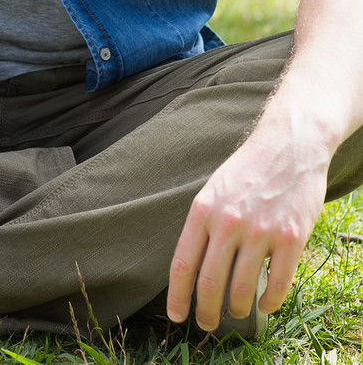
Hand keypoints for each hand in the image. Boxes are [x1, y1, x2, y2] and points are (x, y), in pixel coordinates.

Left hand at [166, 131, 328, 329]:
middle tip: (207, 324)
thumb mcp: (214, 190)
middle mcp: (228, 222)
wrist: (288, 145)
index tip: (177, 316)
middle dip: (206, 312)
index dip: (178, 297)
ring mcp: (261, 231)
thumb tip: (192, 268)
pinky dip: (269, 303)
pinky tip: (265, 304)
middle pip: (210, 284)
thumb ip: (204, 225)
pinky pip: (278, 285)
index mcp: (203, 209)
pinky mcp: (291, 237)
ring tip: (237, 312)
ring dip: (237, 310)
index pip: (183, 264)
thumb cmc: (248, 170)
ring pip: (242, 290)